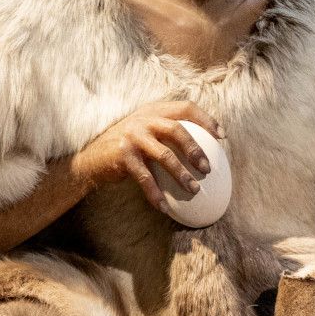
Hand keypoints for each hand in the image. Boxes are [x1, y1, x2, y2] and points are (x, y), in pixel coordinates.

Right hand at [74, 100, 219, 213]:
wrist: (92, 159)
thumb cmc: (129, 147)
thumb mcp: (148, 133)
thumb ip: (169, 132)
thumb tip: (208, 147)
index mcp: (154, 111)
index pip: (185, 108)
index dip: (206, 119)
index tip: (222, 136)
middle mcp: (143, 120)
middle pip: (177, 130)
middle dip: (196, 150)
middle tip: (208, 169)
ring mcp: (132, 136)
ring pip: (164, 155)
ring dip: (182, 175)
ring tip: (195, 190)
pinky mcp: (123, 155)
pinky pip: (145, 178)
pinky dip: (155, 194)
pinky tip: (165, 208)